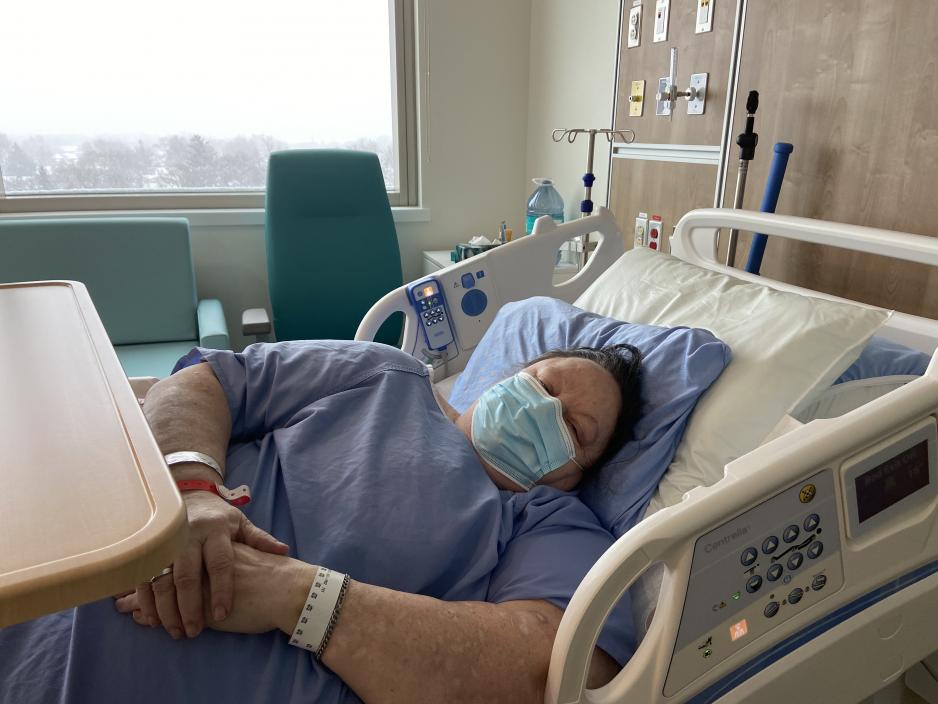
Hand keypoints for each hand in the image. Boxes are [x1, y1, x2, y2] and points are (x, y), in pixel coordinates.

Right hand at [122, 490, 288, 638]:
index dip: (221, 589)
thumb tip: (283, 551)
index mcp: (216, 530)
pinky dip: (147, 600)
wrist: (191, 495)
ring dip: (166, 608)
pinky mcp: (150, 549)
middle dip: (189, 606)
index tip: (223, 614)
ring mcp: (166, 542)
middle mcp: (189, 535)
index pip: (220, 563)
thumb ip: (259, 539)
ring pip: (162, 579)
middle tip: (193, 632)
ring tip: (175, 631)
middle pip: (187, 574)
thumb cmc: (220, 517)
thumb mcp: (241, 523)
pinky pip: (143, 577)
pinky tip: (153, 619)